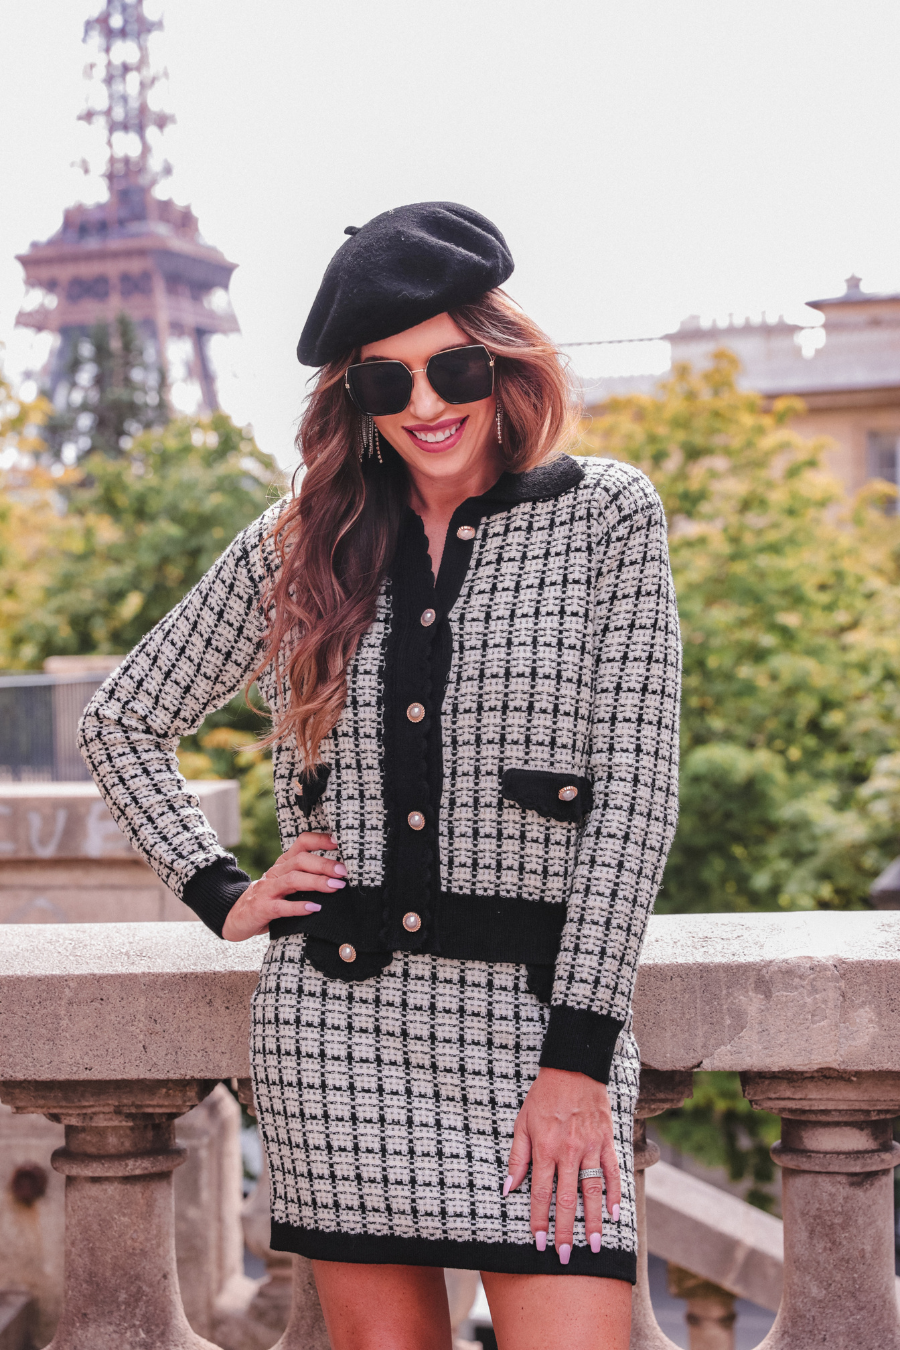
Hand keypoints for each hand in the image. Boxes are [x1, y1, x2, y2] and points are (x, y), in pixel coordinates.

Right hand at [222, 831, 345, 941]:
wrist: (236, 917)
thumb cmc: (269, 899)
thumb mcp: (286, 883)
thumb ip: (307, 876)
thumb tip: (340, 876)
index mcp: (283, 863)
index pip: (302, 843)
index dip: (320, 840)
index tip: (339, 843)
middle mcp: (275, 872)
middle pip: (300, 860)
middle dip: (324, 864)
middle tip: (343, 872)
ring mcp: (267, 889)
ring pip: (292, 880)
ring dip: (316, 882)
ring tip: (335, 887)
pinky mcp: (261, 908)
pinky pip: (281, 907)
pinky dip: (299, 907)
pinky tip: (315, 908)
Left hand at [505, 1067, 620, 1263]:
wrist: (573, 1068)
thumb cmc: (543, 1096)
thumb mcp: (522, 1122)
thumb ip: (517, 1157)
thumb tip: (508, 1188)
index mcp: (545, 1148)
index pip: (540, 1193)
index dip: (539, 1220)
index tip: (539, 1243)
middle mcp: (568, 1151)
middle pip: (567, 1198)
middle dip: (565, 1231)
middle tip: (565, 1257)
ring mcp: (590, 1147)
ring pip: (592, 1191)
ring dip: (592, 1221)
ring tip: (593, 1246)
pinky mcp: (606, 1141)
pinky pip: (613, 1172)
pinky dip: (615, 1194)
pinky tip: (614, 1215)